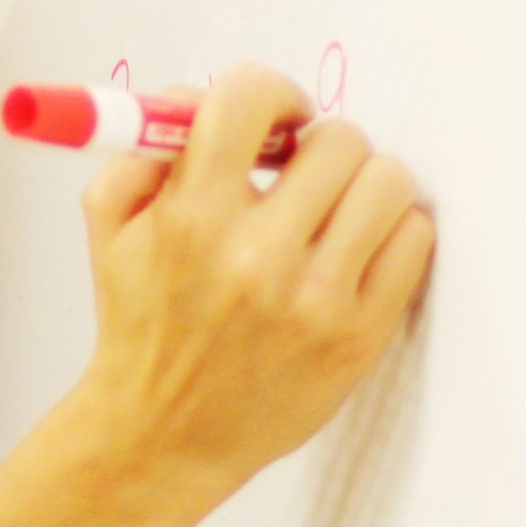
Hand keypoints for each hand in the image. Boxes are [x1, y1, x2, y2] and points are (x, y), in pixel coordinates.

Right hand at [72, 60, 436, 504]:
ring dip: (363, 184)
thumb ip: (147, 145)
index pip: (248, 100)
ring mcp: (316, 300)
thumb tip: (197, 95)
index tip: (276, 121)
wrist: (164, 433)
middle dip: (320, 146)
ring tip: (335, 210)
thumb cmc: (142, 322)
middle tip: (303, 174)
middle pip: (339, 140)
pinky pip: (414, 241)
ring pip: (388, 183)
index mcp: (191, 218)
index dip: (271, 93)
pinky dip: (392, 232)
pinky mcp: (359, 336)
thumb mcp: (111, 225)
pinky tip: (356, 249)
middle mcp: (258, 256)